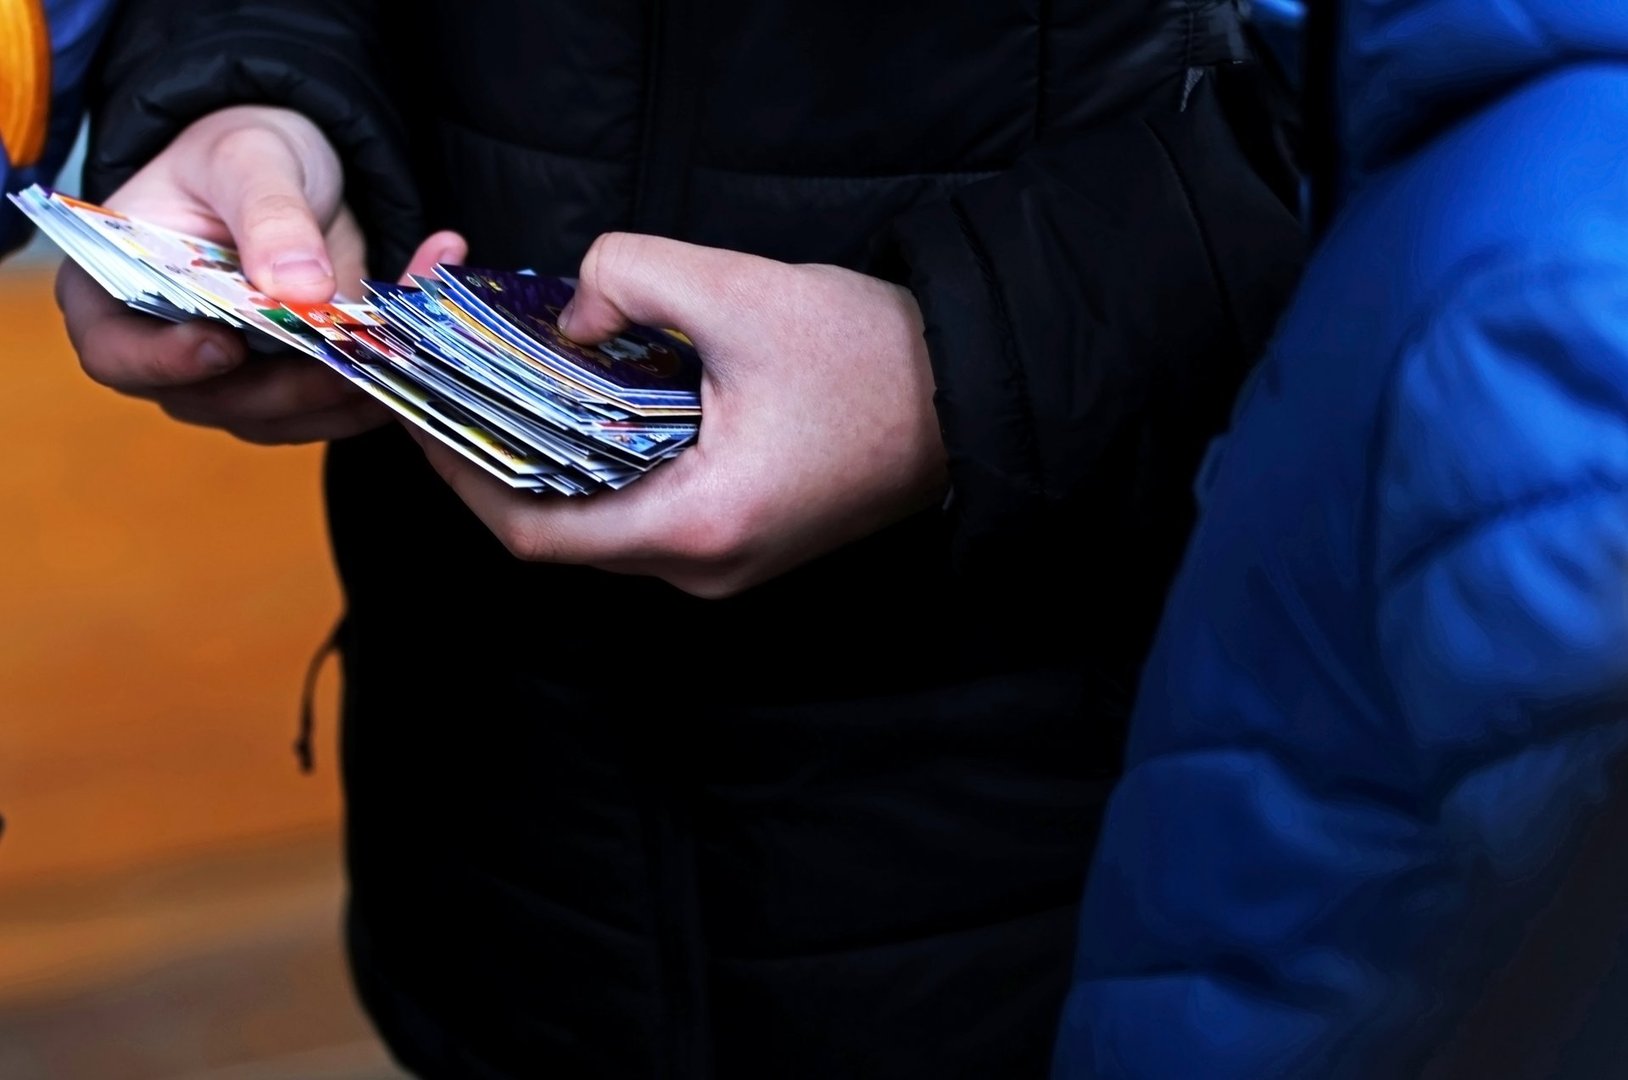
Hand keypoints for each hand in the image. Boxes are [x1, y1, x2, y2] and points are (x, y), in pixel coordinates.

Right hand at [55, 105, 465, 443]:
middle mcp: (170, 354)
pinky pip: (346, 404)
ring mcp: (237, 384)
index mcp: (116, 294)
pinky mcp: (301, 393)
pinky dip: (393, 373)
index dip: (164, 362)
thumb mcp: (250, 160)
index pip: (118, 355)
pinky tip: (430, 321)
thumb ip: (268, 216)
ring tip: (415, 326)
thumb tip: (297, 285)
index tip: (223, 345)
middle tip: (360, 342)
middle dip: (298, 378)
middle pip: (222, 399)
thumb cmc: (241, 157)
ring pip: (295, 412)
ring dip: (359, 381)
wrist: (294, 173)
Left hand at [411, 233, 949, 597]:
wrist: (972, 397)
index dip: (461, 472)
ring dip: (550, 458)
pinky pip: (643, 514)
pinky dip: (601, 464)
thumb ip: (630, 274)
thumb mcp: (740, 291)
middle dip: (498, 456)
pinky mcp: (742, 542)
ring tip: (515, 385)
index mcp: (697, 526)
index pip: (533, 529)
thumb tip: (573, 311)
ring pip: (600, 524)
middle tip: (460, 386)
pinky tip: (592, 402)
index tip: (424, 414)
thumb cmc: (875, 359)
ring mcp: (725, 565)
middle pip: (560, 530)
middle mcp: (704, 569)